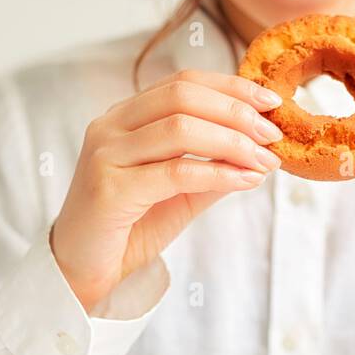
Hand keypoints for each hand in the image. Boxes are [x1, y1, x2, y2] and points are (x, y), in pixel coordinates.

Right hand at [50, 69, 283, 311]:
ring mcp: (106, 154)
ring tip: (265, 160)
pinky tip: (246, 181)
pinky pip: (175, 173)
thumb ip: (210, 170)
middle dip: (236, 111)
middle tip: (273, 133)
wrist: (81, 272)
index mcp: (125, 118)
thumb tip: (258, 155)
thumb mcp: (177, 195)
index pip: (182, 83)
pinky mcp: (110, 189)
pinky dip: (218, 174)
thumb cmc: (127, 231)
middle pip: (182, 96)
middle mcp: (111, 127)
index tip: (270, 101)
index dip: (230, 87)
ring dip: (233, 142)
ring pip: (181, 129)